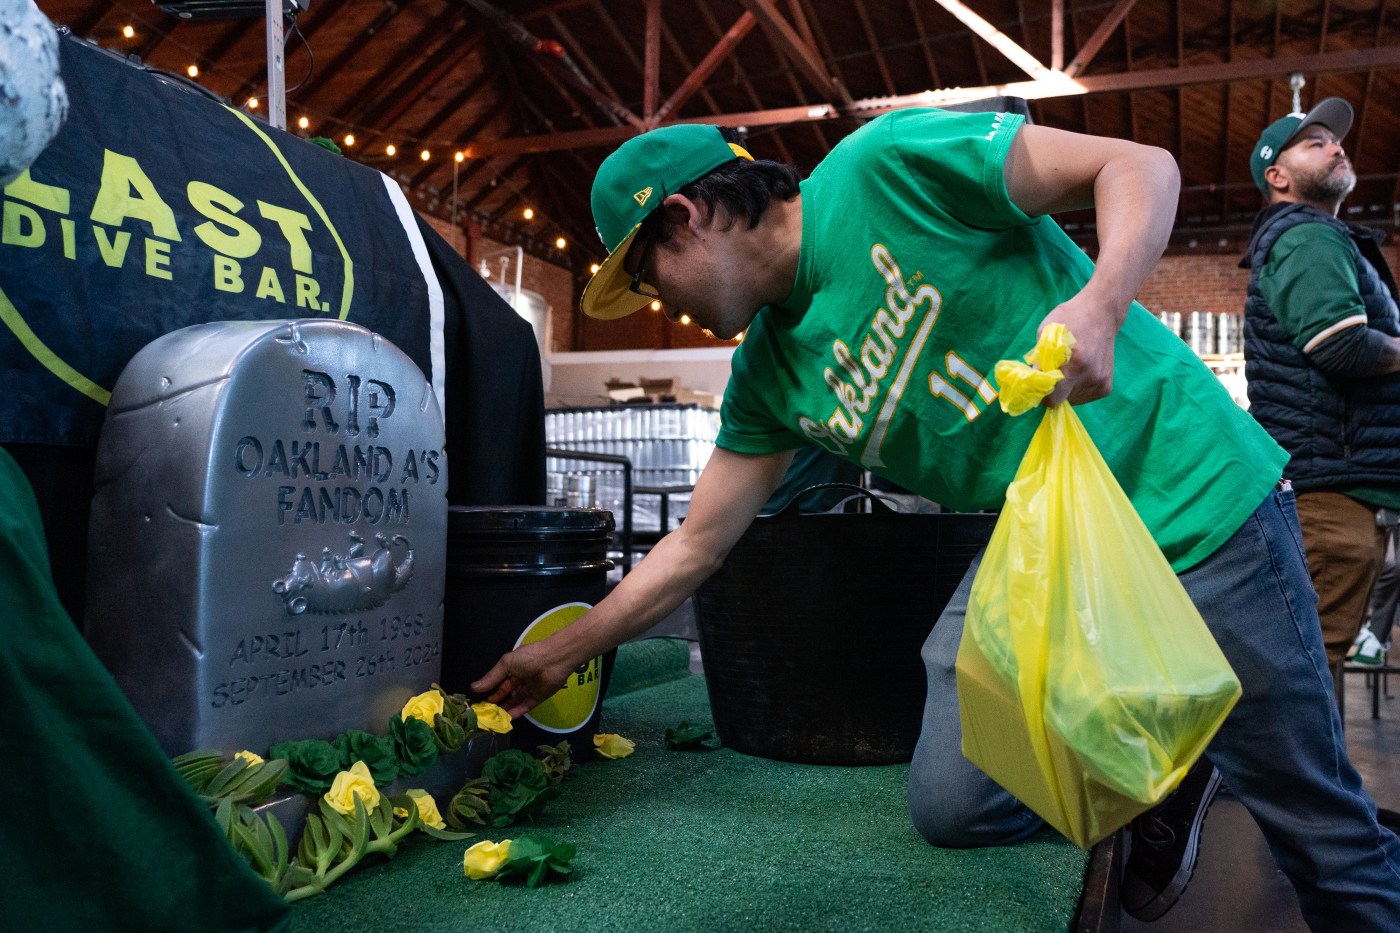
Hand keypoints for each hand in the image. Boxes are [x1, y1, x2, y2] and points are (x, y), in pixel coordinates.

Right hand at [471, 641, 574, 718]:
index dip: (491, 691)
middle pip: (507, 693)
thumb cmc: (529, 657)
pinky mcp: (539, 696)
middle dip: (497, 702)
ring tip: (495, 718)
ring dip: (506, 709)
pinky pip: (527, 706)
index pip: (499, 682)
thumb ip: (492, 677)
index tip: (480, 701)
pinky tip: (508, 718)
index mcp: (514, 667)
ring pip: (516, 701)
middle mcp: (522, 678)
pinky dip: (518, 711)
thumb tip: (474, 687)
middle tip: (486, 712)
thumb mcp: (507, 663)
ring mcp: (531, 688)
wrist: (555, 660)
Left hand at [1037, 291, 1123, 406]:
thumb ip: (1039, 358)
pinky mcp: (1106, 386)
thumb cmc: (1071, 318)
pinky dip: (1077, 389)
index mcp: (1076, 364)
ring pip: (1073, 400)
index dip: (1043, 393)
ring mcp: (1102, 382)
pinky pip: (1084, 397)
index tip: (1040, 382)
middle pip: (1062, 400)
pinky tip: (1079, 371)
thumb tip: (1033, 380)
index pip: (1054, 399)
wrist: (1102, 313)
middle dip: (1054, 390)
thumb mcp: (1046, 332)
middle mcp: (1092, 377)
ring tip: (1069, 368)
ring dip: (1066, 389)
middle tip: (1054, 371)